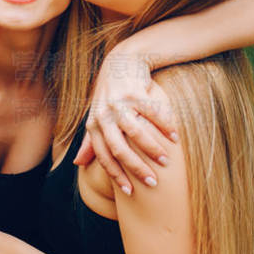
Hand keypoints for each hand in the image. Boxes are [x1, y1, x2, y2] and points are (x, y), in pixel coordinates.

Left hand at [74, 50, 177, 192]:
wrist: (122, 61)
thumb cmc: (109, 94)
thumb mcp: (96, 116)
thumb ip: (89, 140)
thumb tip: (77, 163)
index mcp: (94, 125)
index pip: (104, 157)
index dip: (117, 176)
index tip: (131, 192)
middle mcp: (104, 115)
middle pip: (120, 149)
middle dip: (137, 168)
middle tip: (153, 182)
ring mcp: (119, 103)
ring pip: (137, 134)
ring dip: (153, 150)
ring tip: (166, 161)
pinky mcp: (135, 92)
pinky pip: (153, 114)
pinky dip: (165, 127)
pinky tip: (175, 137)